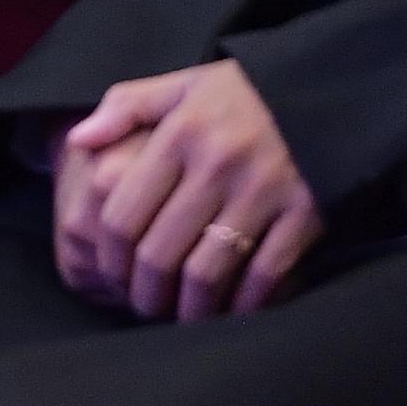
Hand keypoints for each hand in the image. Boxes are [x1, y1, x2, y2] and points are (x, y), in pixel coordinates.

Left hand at [53, 61, 319, 319]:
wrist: (329, 87)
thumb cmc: (244, 92)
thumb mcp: (181, 84)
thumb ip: (125, 107)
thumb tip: (77, 139)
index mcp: (178, 134)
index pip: (123, 213)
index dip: (111, 258)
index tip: (112, 278)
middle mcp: (216, 165)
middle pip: (160, 253)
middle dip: (145, 294)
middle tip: (144, 309)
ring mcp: (262, 192)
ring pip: (208, 272)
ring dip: (189, 310)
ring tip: (182, 320)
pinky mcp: (305, 213)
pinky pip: (265, 274)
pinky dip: (244, 304)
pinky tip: (233, 314)